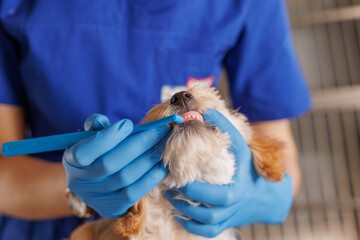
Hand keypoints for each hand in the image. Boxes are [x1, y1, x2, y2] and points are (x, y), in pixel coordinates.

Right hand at [63, 114, 169, 217]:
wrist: (94, 181)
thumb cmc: (96, 151)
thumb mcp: (91, 136)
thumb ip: (95, 126)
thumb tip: (101, 120)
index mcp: (71, 160)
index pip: (85, 152)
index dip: (108, 137)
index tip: (129, 123)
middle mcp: (80, 182)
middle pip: (111, 164)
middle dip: (139, 144)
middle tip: (159, 130)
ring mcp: (96, 198)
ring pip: (126, 177)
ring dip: (148, 159)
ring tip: (163, 144)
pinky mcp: (112, 208)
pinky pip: (134, 193)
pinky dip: (150, 177)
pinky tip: (161, 164)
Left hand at [164, 109, 292, 237]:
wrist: (265, 197)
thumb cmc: (249, 168)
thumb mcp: (241, 147)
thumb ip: (224, 128)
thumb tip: (206, 111)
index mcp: (237, 190)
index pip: (214, 195)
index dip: (193, 188)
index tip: (177, 175)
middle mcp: (233, 207)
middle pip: (207, 211)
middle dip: (185, 200)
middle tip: (169, 187)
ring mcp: (228, 218)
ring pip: (204, 224)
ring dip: (184, 212)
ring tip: (170, 198)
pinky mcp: (224, 225)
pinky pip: (205, 232)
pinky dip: (191, 226)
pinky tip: (179, 213)